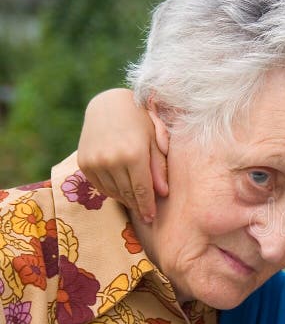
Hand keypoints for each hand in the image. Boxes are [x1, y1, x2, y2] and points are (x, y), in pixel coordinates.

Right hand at [77, 88, 167, 222]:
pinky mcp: (84, 163)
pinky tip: (120, 191)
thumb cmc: (140, 121)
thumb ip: (159, 167)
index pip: (142, 190)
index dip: (147, 207)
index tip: (151, 218)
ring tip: (135, 203)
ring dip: (125, 199)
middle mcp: (112, 160)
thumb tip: (163, 193)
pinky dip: (111, 191)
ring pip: (113, 192)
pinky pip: (99, 186)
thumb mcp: (155, 140)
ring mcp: (95, 162)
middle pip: (127, 193)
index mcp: (134, 155)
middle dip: (138, 206)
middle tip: (146, 216)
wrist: (108, 105)